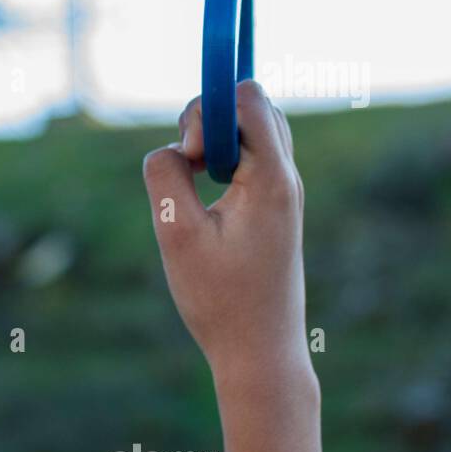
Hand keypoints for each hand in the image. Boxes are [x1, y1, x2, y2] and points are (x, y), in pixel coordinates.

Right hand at [142, 81, 329, 451]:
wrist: (260, 353)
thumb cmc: (219, 300)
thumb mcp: (176, 234)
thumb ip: (165, 176)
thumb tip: (171, 148)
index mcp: (271, 179)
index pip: (248, 98)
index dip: (207, 109)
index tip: (188, 155)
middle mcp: (285, 179)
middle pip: (252, 106)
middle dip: (209, 119)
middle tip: (185, 165)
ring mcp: (283, 195)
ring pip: (252, 132)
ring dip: (215, 141)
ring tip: (190, 180)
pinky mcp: (274, 211)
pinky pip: (250, 160)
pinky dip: (222, 163)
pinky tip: (203, 199)